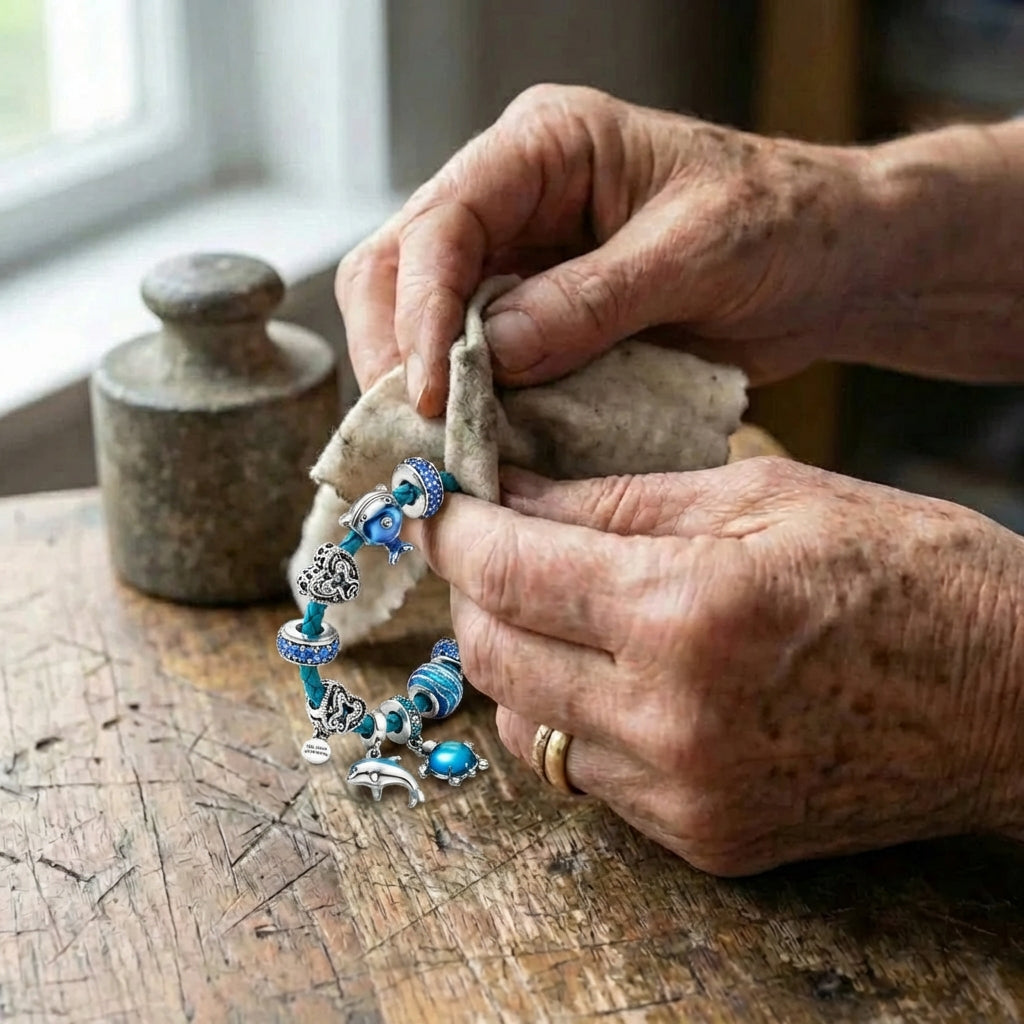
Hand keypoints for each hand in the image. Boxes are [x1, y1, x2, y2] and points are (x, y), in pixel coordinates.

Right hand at [336, 84, 876, 414]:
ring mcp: (520, 260)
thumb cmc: (782, 224)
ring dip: (420, 383)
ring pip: (421, 317)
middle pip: (401, 266)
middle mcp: (515, 198)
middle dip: (395, 351)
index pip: (443, 221)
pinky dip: (467, 404)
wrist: (827, 265)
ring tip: (436, 446)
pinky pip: (474, 360)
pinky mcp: (537, 317)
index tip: (427, 391)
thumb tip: (491, 354)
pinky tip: (475, 442)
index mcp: (546, 147)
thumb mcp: (696, 252)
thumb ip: (592, 300)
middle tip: (412, 430)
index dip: (421, 310)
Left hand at [404, 459, 1023, 874]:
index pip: (508, 569)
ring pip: (523, 725)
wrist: (1015, 700)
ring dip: (514, 658)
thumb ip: (619, 500)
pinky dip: (570, 715)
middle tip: (489, 544)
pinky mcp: (704, 839)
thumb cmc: (908, 573)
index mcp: (688, 611)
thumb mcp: (763, 497)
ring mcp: (685, 795)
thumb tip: (513, 494)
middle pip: (491, 655)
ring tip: (550, 605)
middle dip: (471, 591)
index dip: (453, 528)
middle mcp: (671, 719)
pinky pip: (585, 775)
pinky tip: (607, 671)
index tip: (434, 501)